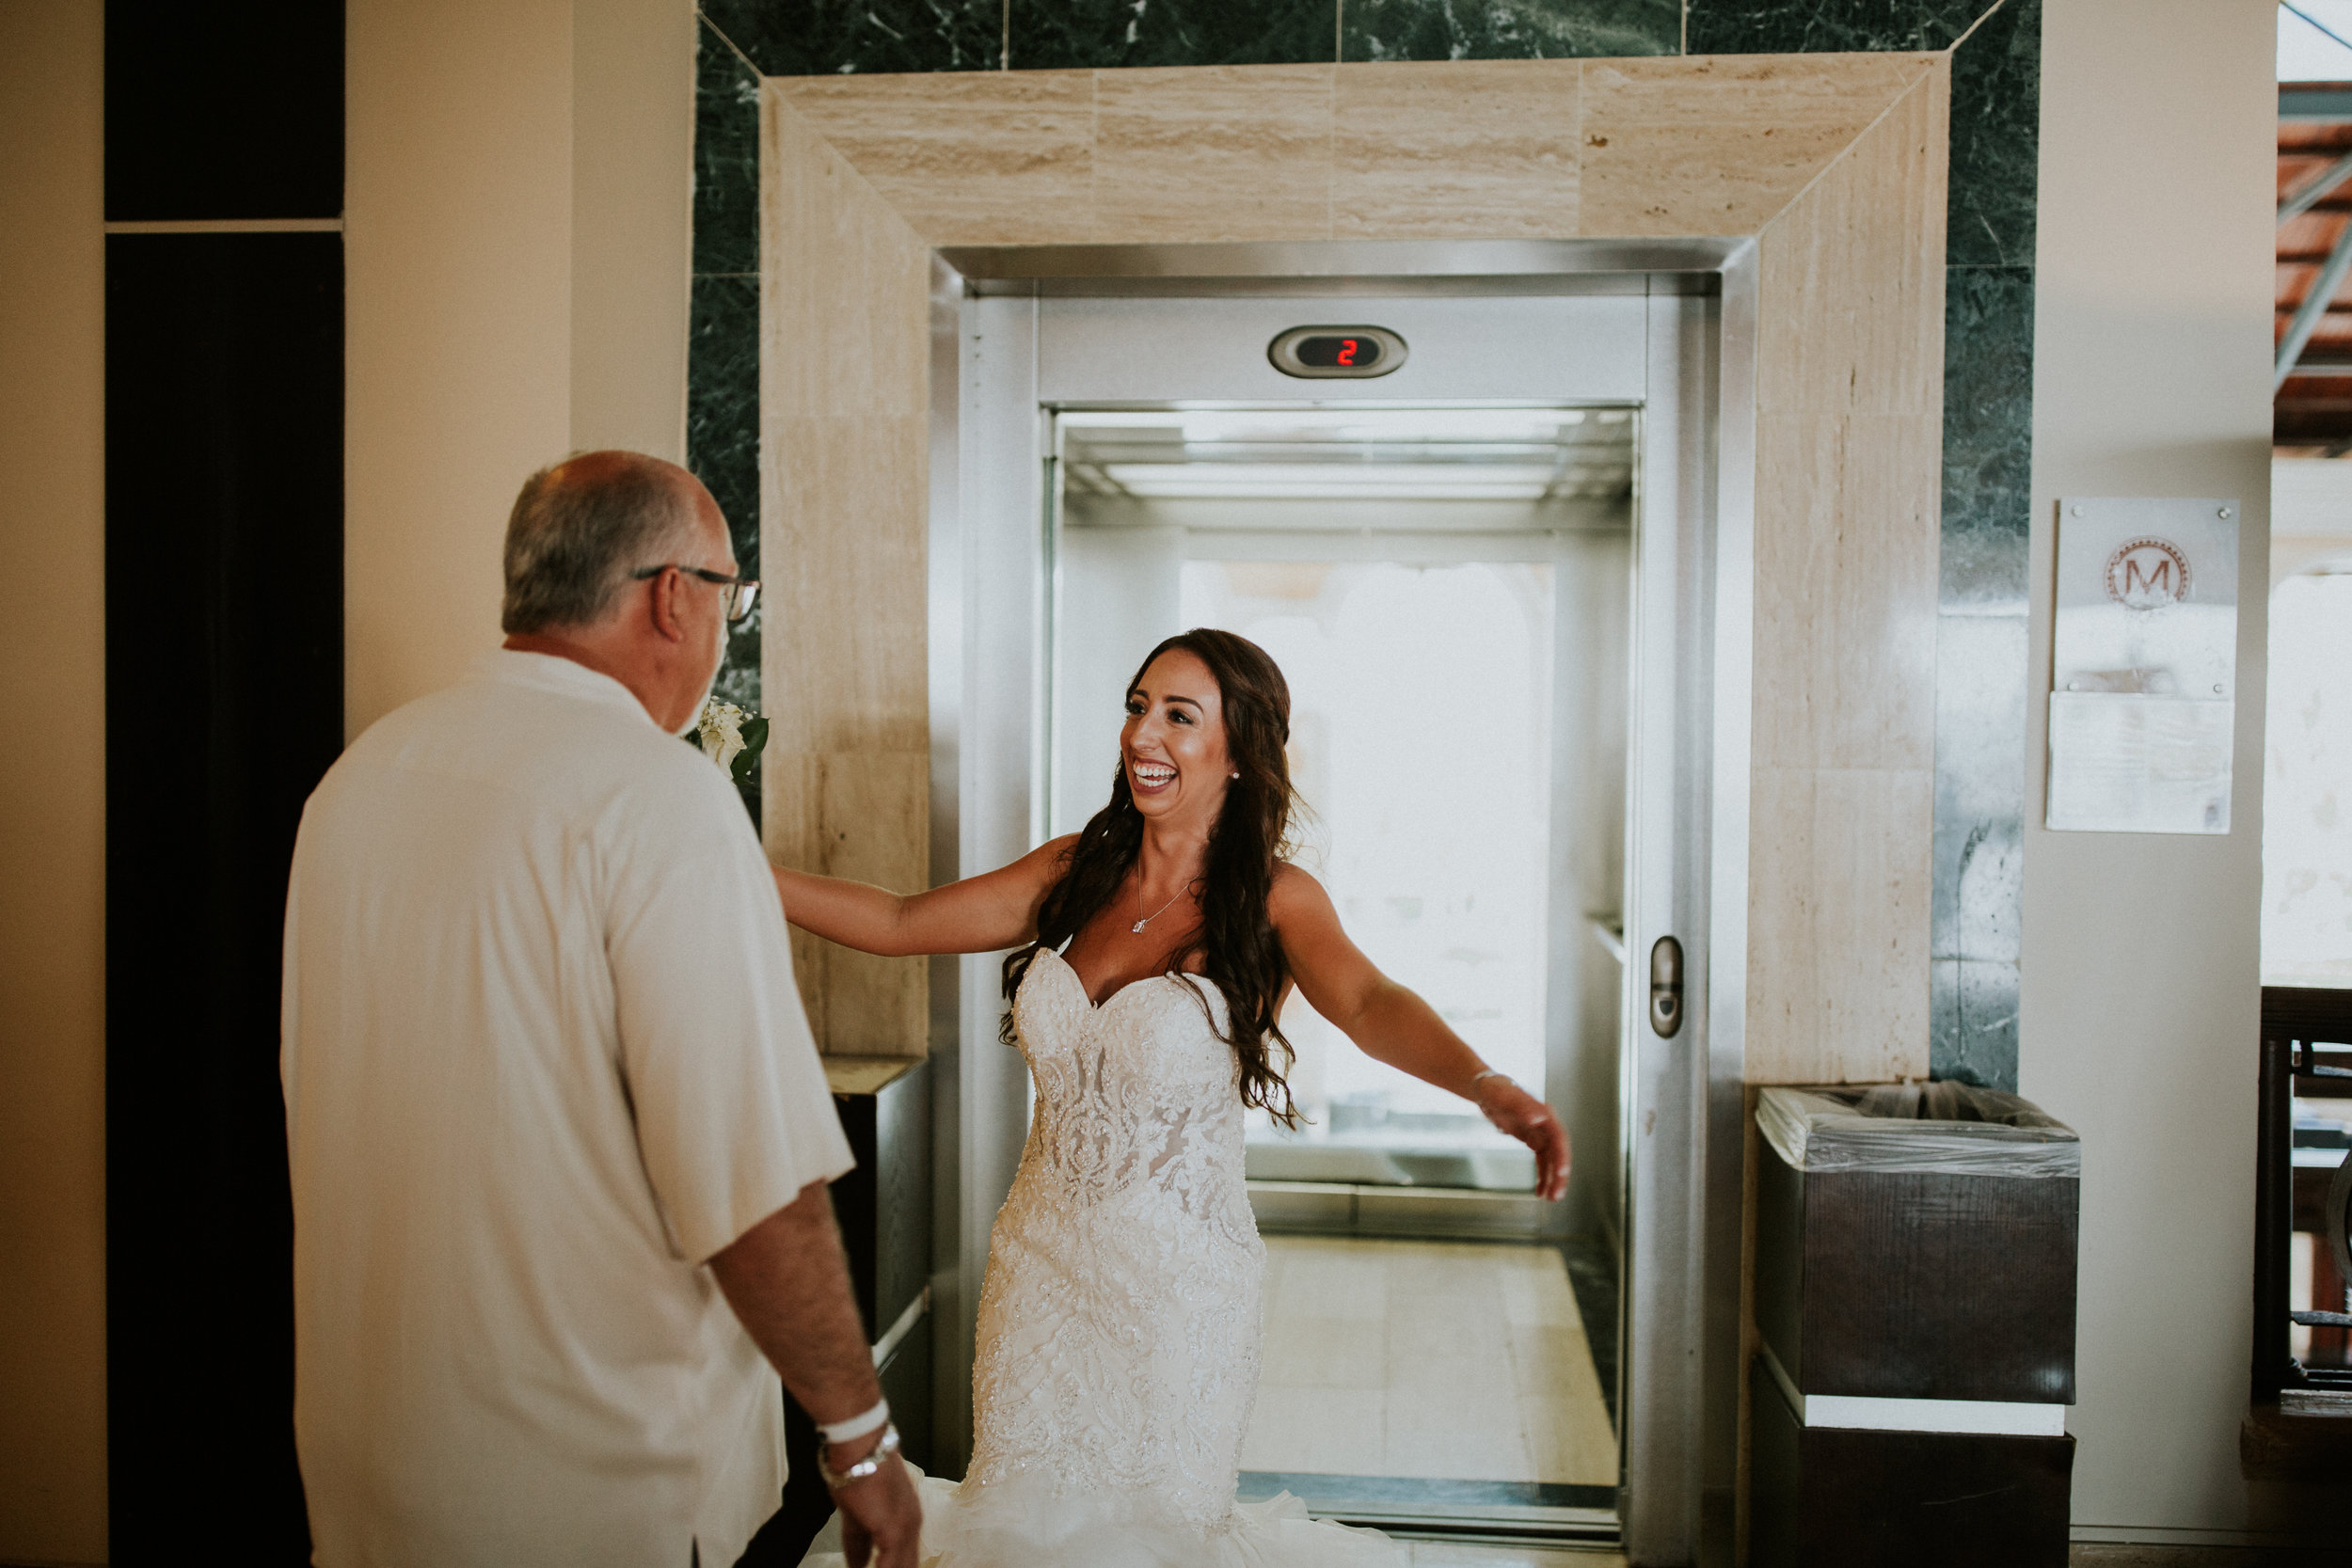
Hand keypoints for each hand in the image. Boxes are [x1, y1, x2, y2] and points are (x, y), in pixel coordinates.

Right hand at [830, 1434, 922, 1567]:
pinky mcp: (894, 1532)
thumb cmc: (857, 1469)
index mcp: (907, 1519)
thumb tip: (857, 1566)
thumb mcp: (855, 1513)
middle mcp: (912, 1525)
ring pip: (902, 1566)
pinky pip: (889, 1567)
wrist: (861, 1448)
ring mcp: (906, 1529)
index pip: (903, 1558)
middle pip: (907, 1565)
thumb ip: (859, 1542)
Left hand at [1474, 1076, 1569, 1200]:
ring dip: (1553, 1179)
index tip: (1561, 1174)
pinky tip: (1540, 1192)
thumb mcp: (1504, 1095)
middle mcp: (1547, 1124)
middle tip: (1556, 1196)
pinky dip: (1543, 1176)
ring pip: (1552, 1160)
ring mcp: (1541, 1132)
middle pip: (1559, 1152)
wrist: (1486, 1088)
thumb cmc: (1494, 1089)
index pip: (1559, 1138)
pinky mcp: (1533, 1139)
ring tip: (1551, 1199)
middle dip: (1560, 1175)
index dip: (1562, 1156)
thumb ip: (1523, 1105)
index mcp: (1545, 1113)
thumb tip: (1539, 1119)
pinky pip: (1543, 1161)